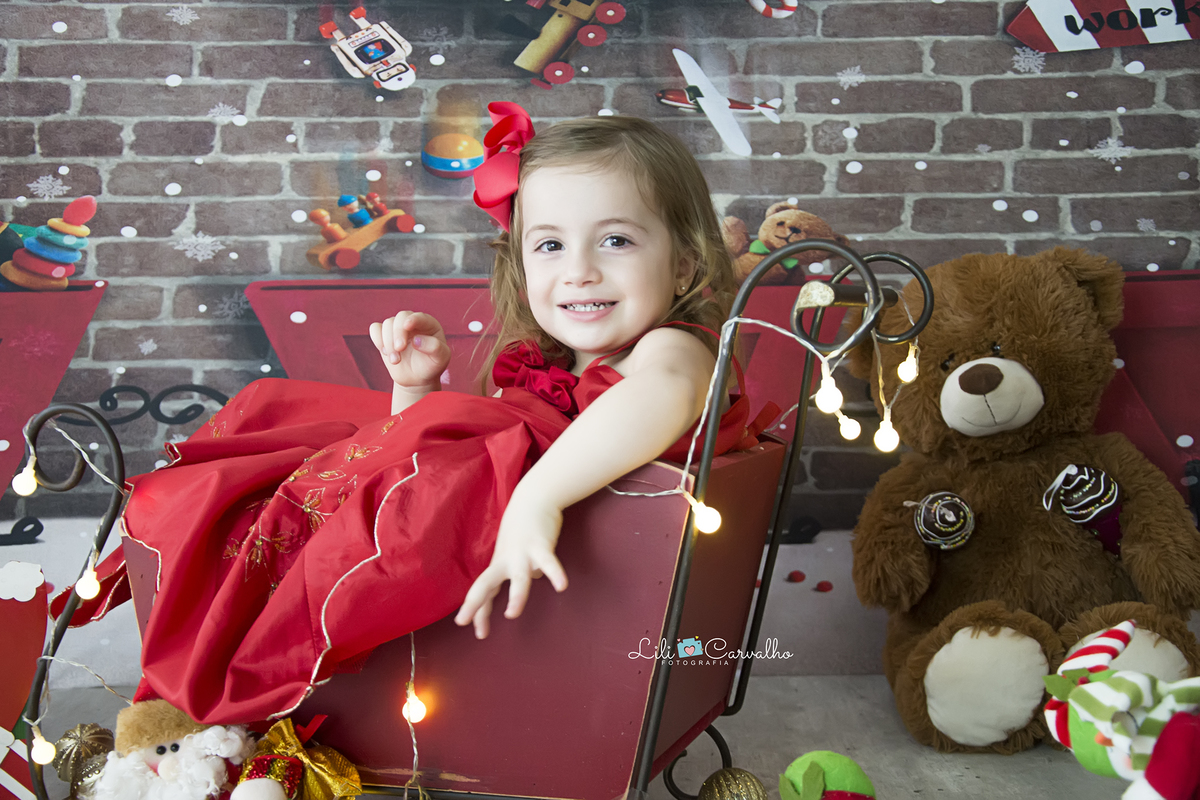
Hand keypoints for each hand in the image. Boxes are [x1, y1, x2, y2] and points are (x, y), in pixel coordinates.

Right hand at [367, 311, 449, 390]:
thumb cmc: (431, 366)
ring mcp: (397, 328)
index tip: (407, 326)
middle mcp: (412, 322)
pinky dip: (377, 339)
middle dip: (398, 332)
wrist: (417, 378)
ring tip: (395, 361)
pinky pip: (375, 329)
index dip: (412, 319)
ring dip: (388, 342)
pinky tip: (385, 352)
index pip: (419, 316)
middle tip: (400, 349)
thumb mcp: (441, 359)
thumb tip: (416, 340)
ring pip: (387, 324)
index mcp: (429, 324)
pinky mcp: (385, 335)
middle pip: (400, 317)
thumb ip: (434, 347)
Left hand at [455, 492, 568, 638]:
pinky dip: (555, 574)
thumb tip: (535, 576)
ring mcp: (522, 553)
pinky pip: (549, 562)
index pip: (483, 592)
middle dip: (475, 604)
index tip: (466, 625)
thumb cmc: (524, 525)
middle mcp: (506, 561)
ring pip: (518, 577)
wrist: (533, 497)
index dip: (475, 610)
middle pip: (485, 584)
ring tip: (511, 614)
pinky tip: (561, 586)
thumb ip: (522, 567)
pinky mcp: (540, 545)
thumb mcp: (516, 550)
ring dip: (515, 596)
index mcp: (498, 565)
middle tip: (465, 623)